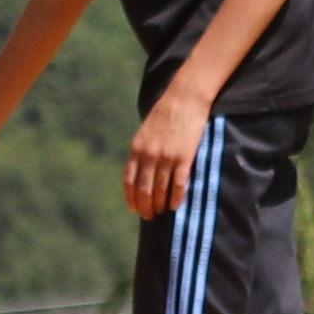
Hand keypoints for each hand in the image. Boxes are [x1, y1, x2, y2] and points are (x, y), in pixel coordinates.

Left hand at [122, 91, 209, 217]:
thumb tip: (141, 173)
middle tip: (149, 216)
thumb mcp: (145, 132)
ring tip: (161, 211)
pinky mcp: (184, 157)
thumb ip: (141, 152)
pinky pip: (178, 183)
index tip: (134, 209)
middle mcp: (149, 155)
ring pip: (160, 189)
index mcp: (136, 149)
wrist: (184, 98)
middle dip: (145, 206)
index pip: (129, 182)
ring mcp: (166, 157)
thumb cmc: (165, 114)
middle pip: (144, 189)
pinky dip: (176, 197)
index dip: (131, 199)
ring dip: (160, 204)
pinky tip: (175, 206)